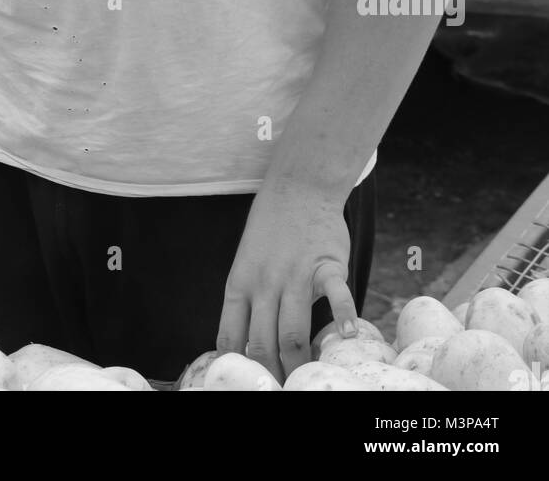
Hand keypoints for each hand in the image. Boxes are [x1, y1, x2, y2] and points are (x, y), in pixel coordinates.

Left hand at [216, 180, 356, 382]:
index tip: (249, 383)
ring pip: (293, 330)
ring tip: (305, 380)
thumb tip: (246, 349)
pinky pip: (337, 294)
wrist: (298, 188)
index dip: (239, 366)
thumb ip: (247, 302)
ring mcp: (295, 274)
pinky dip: (344, 315)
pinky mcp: (327, 264)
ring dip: (298, 362)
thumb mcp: (245, 264)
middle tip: (280, 389)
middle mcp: (264, 283)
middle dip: (270, 374)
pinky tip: (347, 335)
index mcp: (239, 283)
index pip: (230, 335)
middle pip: (262, 342)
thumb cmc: (270, 231)